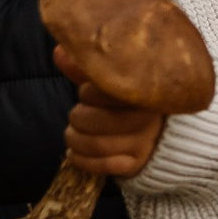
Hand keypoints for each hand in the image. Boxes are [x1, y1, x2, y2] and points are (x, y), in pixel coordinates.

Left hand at [53, 44, 166, 179]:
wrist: (158, 131)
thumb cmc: (125, 101)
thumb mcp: (108, 81)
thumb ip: (85, 68)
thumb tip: (59, 52)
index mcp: (143, 90)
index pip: (107, 91)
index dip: (88, 93)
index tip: (86, 92)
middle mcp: (148, 117)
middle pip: (97, 120)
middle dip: (77, 118)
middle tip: (76, 115)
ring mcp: (144, 143)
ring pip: (97, 145)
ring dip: (75, 140)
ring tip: (72, 134)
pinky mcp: (136, 163)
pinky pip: (103, 166)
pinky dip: (82, 160)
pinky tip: (74, 153)